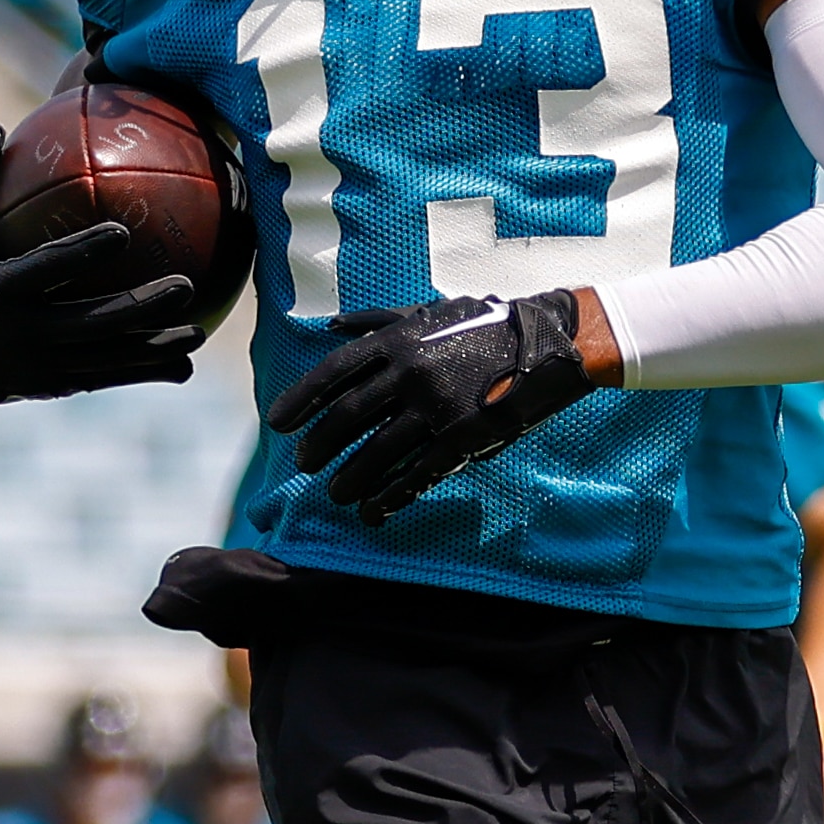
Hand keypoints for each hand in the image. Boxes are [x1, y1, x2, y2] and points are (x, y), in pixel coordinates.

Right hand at [0, 121, 205, 405]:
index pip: (46, 270)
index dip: (83, 254)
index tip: (123, 233)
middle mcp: (21, 335)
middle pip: (90, 323)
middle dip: (139, 308)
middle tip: (184, 286)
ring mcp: (39, 368)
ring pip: (106, 360)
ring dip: (154, 349)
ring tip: (199, 333)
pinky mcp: (52, 387)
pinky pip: (105, 380)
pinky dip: (144, 374)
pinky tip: (184, 367)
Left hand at [266, 289, 595, 522]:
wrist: (545, 344)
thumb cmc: (481, 325)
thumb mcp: (427, 312)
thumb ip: (376, 321)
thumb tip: (328, 328)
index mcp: (399, 340)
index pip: (334, 373)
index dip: (301, 400)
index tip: (278, 424)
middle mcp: (411, 372)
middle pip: (348, 418)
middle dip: (319, 445)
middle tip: (303, 463)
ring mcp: (437, 408)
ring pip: (377, 453)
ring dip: (349, 478)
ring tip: (334, 493)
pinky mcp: (463, 440)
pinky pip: (416, 474)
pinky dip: (390, 496)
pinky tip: (373, 510)